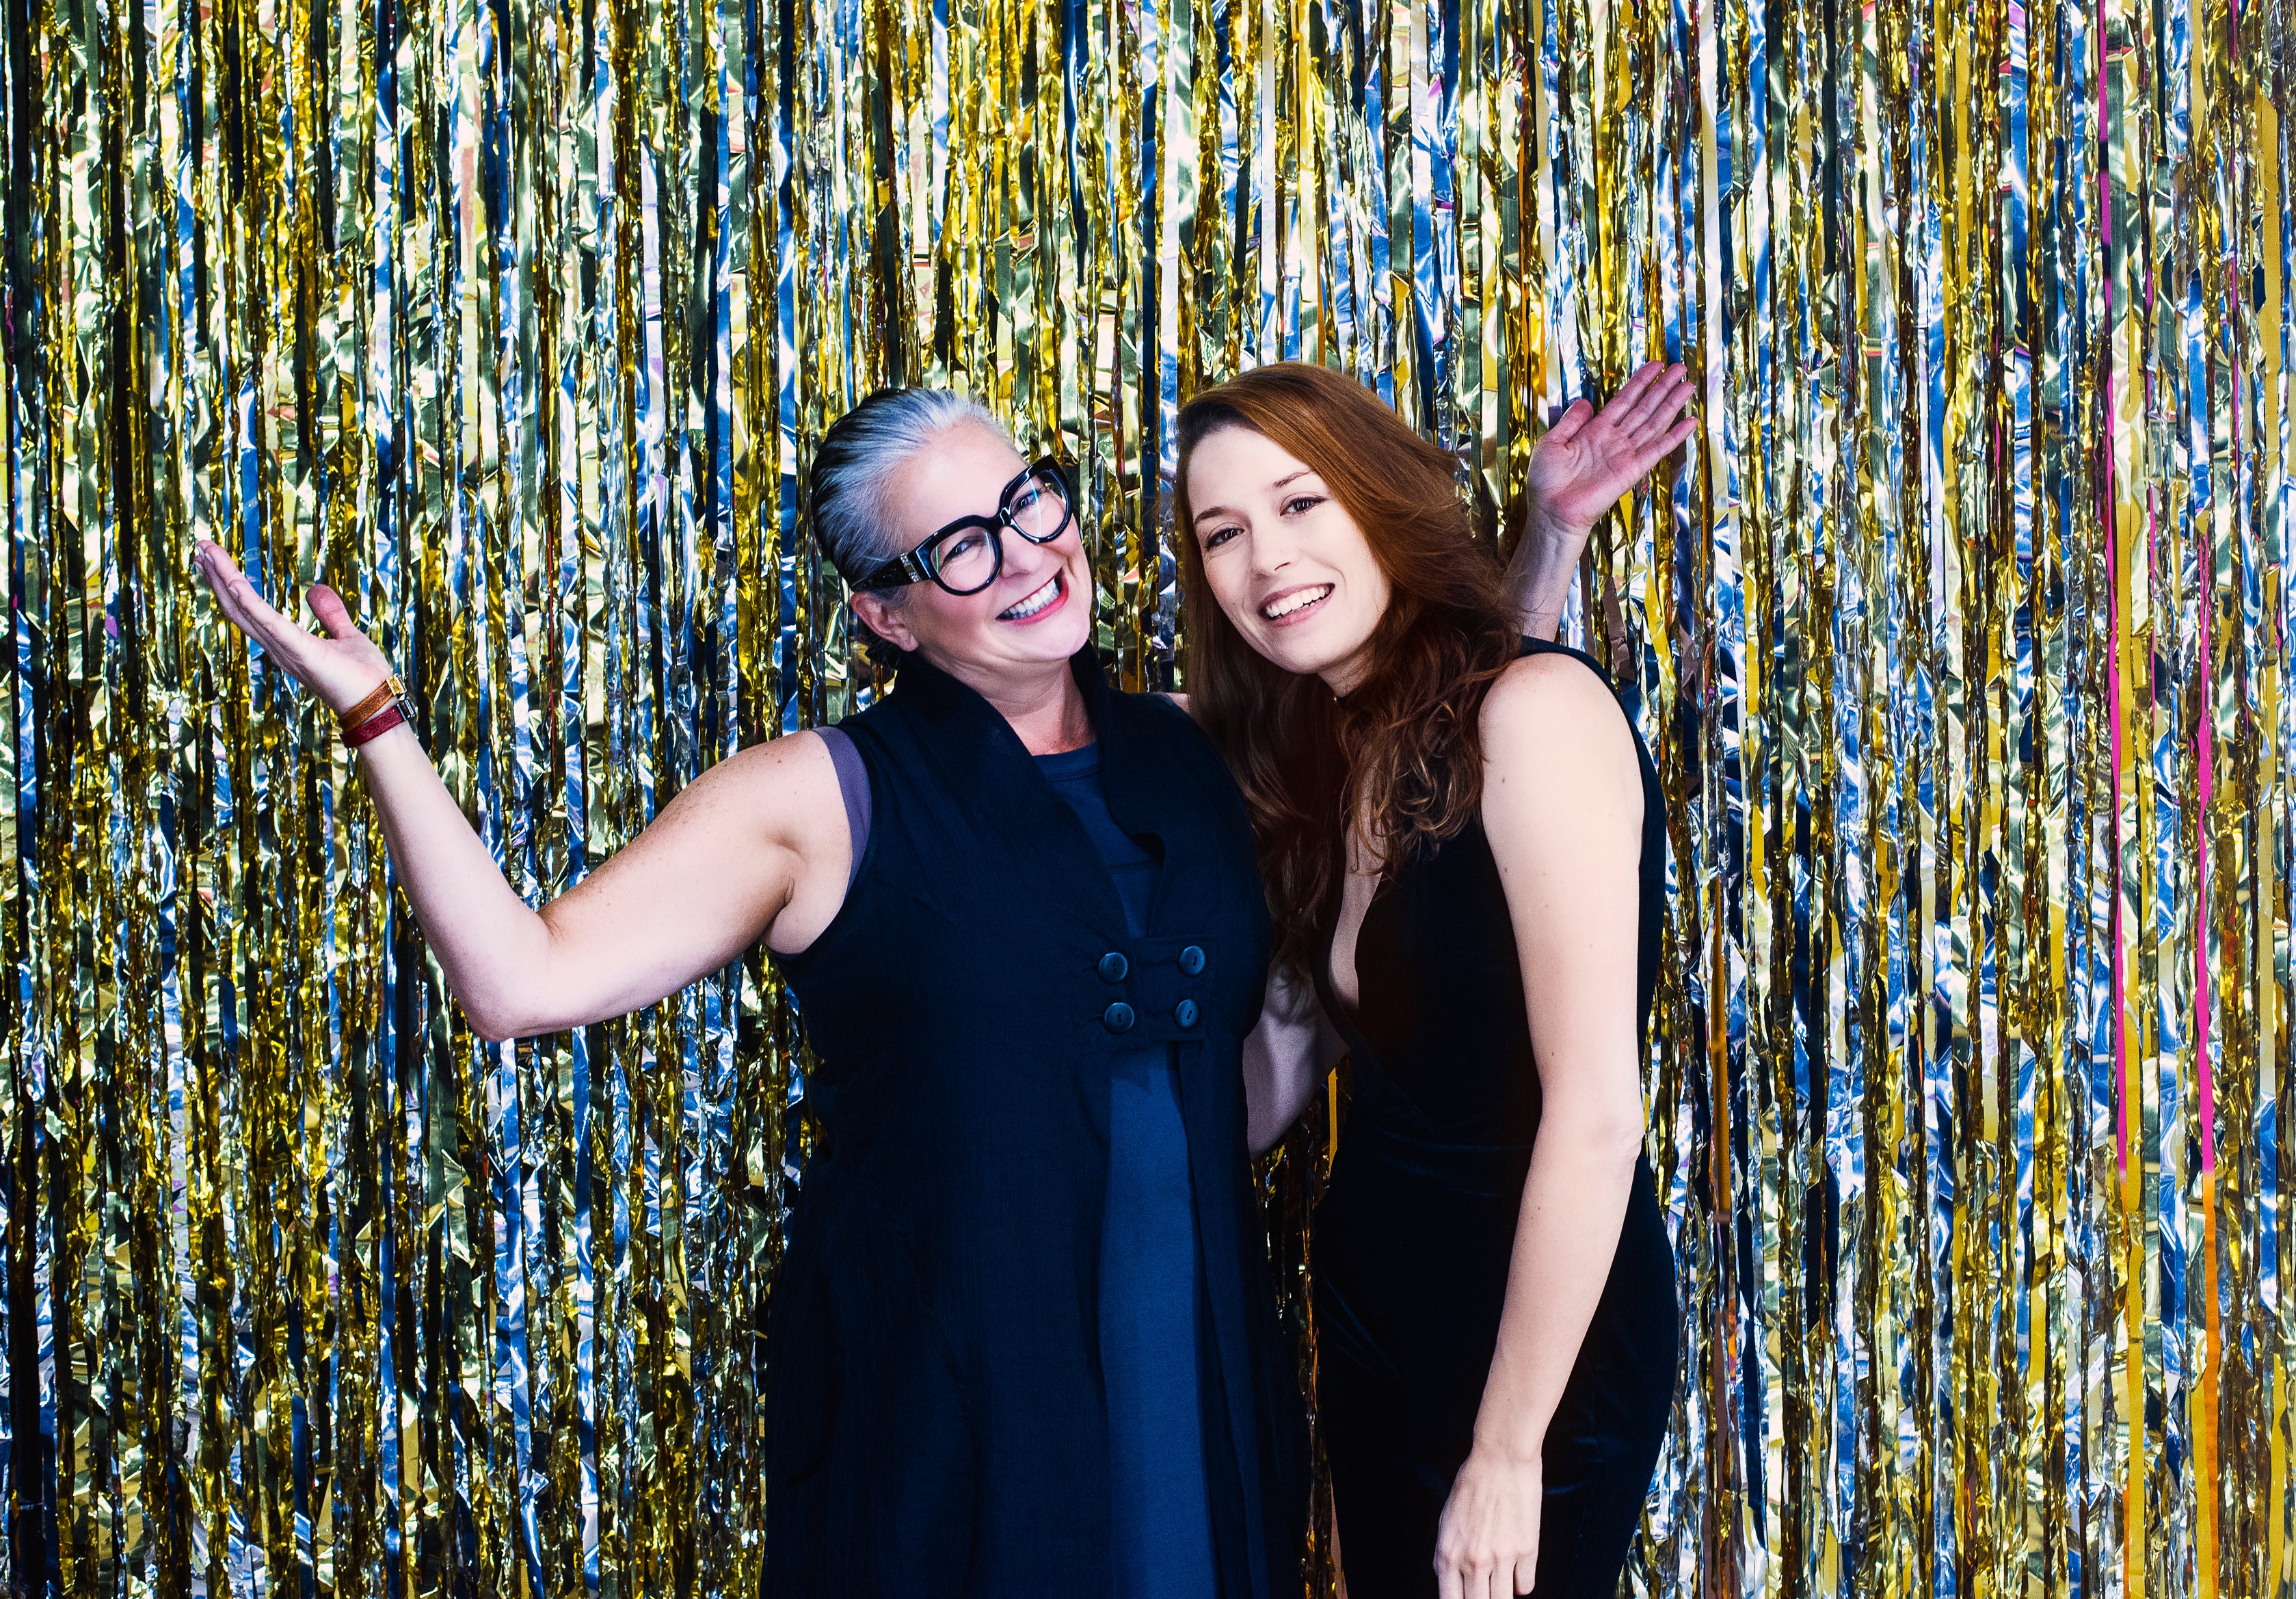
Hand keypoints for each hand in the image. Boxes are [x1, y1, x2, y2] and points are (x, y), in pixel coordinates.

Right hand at [191, 539, 396, 715]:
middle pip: (237, 608)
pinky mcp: (301, 651)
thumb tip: (315, 589)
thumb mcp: (347, 636)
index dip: (230, 585)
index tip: (215, 560)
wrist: (379, 704)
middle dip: (218, 577)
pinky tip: (233, 583)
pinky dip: (250, 603)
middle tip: (201, 548)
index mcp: (286, 643)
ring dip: (224, 581)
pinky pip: (269, 624)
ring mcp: (286, 650)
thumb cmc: (364, 678)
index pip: (249, 610)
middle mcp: (277, 647)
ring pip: (245, 611)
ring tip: (207, 553)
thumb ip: (330, 614)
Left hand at [1433, 1445, 1542, 1597]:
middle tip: (1487, 1589)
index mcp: (1447, 1556)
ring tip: (1501, 1579)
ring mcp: (1501, 1558)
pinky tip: (1516, 1569)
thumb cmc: (1470, 1485)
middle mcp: (1473, 1562)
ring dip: (1503, 1593)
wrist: (1500, 1459)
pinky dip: (1521, 1582)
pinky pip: (1526, 1586)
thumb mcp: (1446, 1523)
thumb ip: (1448, 1557)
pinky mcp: (1526, 1550)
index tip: (1468, 1597)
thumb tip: (1454, 1584)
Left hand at [1506, 362, 1696, 639]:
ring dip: (1672, 404)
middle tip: (1680, 368)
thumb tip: (1586, 401)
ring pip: (1654, 423)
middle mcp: (1614, 440)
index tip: (1655, 365)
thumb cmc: (1546, 481)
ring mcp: (1624, 454)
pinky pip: (1656, 449)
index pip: (1623, 401)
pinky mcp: (1632, 470)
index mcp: (1595, 431)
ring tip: (1689, 385)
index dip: (1639, 382)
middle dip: (1662, 387)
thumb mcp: (1552, 442)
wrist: (1552, 511)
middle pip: (1644, 407)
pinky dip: (1674, 436)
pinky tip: (1690, 422)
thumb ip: (1571, 420)